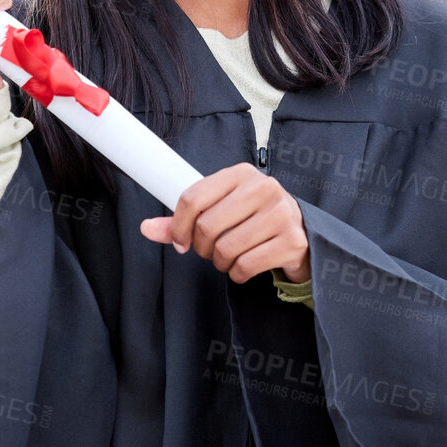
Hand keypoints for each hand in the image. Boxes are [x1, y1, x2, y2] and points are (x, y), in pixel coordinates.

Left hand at [139, 163, 310, 283]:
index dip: (177, 225)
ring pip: (226, 248)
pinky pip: (246, 265)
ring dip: (219, 262)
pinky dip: (237, 273)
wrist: (301, 232)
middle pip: (207, 226)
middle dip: (201, 247)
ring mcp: (281, 214)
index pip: (192, 197)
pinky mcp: (292, 241)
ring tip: (228, 257)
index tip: (180, 240)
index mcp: (240, 174)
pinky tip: (244, 266)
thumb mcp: (220, 209)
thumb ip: (183, 219)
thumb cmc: (252, 219)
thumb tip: (145, 228)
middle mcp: (263, 188)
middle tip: (209, 251)